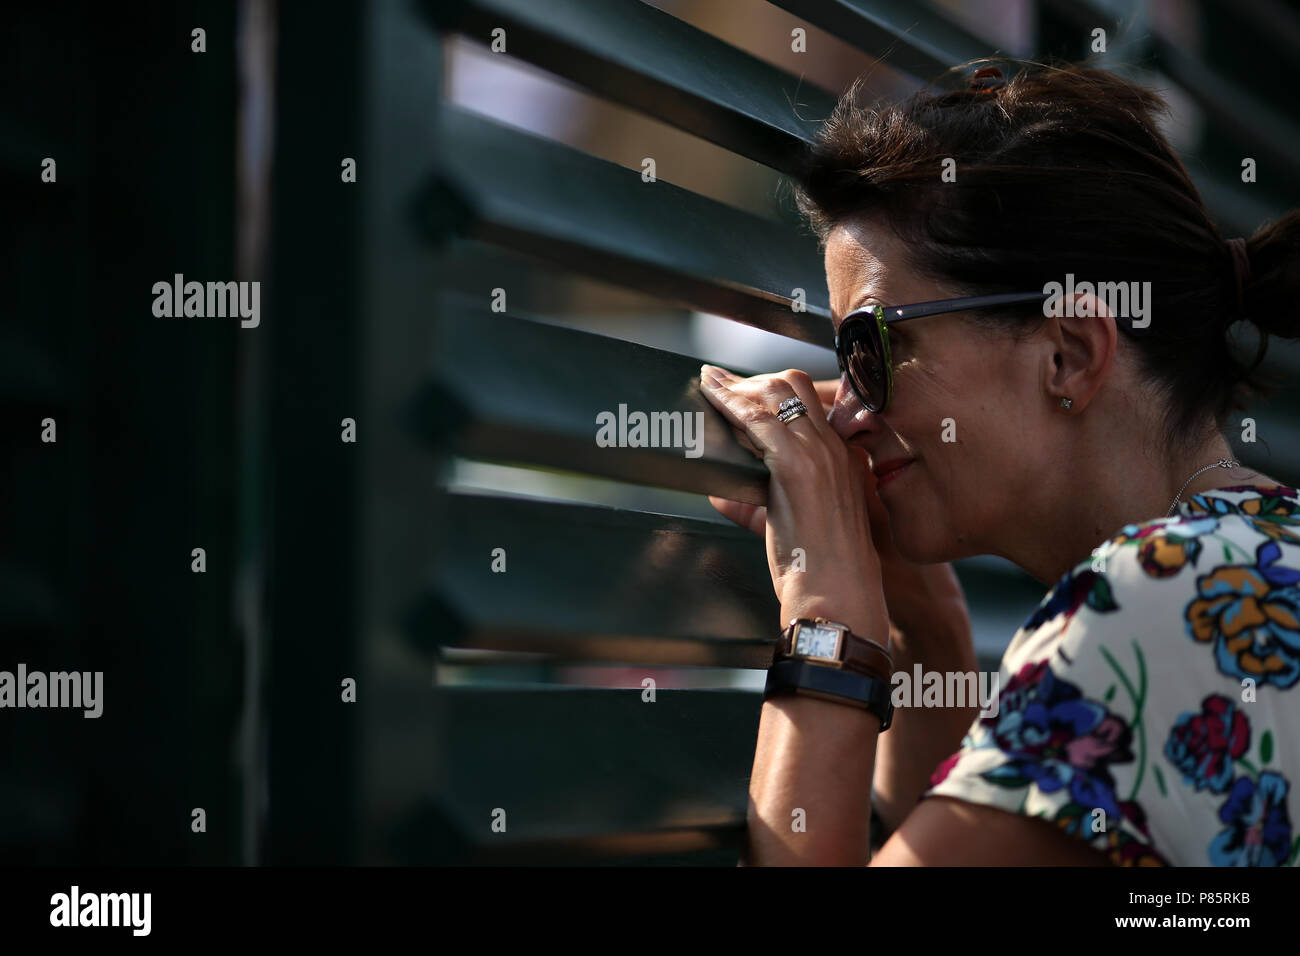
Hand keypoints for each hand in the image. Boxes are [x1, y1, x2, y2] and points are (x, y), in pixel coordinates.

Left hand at [707, 377, 967, 638]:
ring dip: (737, 386)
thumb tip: (721, 494)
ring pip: (775, 395)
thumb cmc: (819, 568)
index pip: (810, 401)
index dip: (773, 389)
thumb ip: (758, 504)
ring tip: (709, 384)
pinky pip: (757, 419)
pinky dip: (730, 403)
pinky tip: (711, 398)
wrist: (840, 593)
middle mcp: (835, 447)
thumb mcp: (791, 525)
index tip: (744, 388)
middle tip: (719, 384)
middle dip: (753, 380)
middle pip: (794, 386)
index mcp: (843, 457)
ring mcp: (818, 453)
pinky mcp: (796, 466)